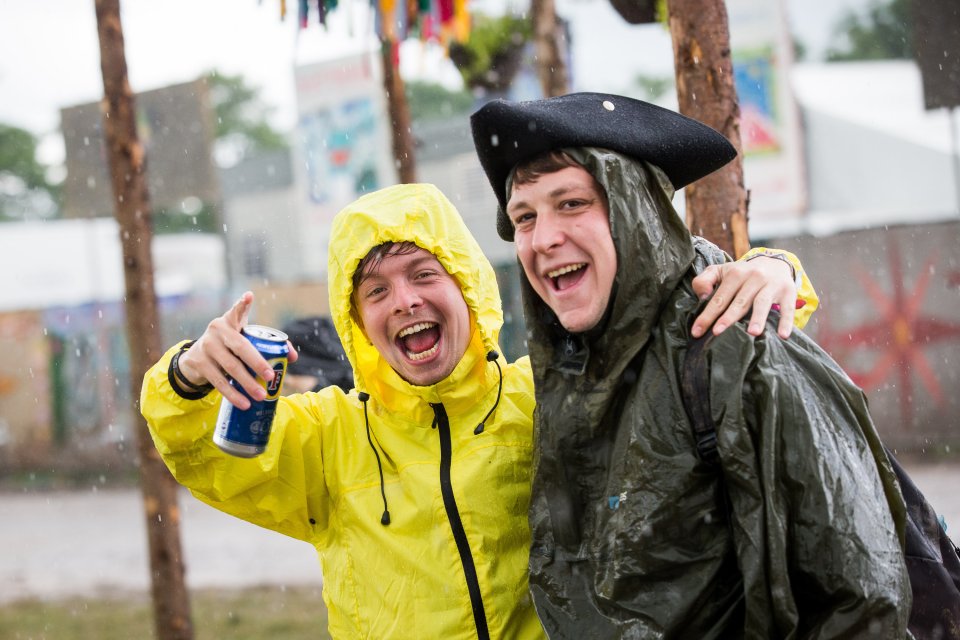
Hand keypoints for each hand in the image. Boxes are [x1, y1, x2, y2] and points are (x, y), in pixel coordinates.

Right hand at [177, 292, 298, 408]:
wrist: (196, 358)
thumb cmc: (229, 346)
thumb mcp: (242, 339)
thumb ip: (266, 343)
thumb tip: (292, 357)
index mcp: (229, 321)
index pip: (236, 310)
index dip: (242, 304)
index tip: (249, 297)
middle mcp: (216, 331)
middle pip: (240, 347)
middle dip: (257, 362)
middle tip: (271, 376)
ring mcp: (206, 347)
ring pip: (230, 368)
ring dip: (247, 384)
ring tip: (261, 396)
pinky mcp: (199, 364)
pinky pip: (219, 382)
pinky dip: (232, 394)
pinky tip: (243, 404)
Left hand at [691, 256, 797, 338]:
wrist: (774, 263)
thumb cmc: (741, 274)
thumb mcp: (720, 271)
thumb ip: (704, 280)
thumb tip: (702, 296)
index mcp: (735, 274)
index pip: (719, 298)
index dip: (707, 315)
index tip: (697, 331)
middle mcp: (753, 277)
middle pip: (739, 301)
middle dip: (728, 318)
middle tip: (717, 332)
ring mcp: (771, 284)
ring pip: (762, 302)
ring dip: (757, 318)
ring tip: (752, 333)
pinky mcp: (788, 292)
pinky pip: (787, 308)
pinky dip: (786, 321)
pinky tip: (783, 335)